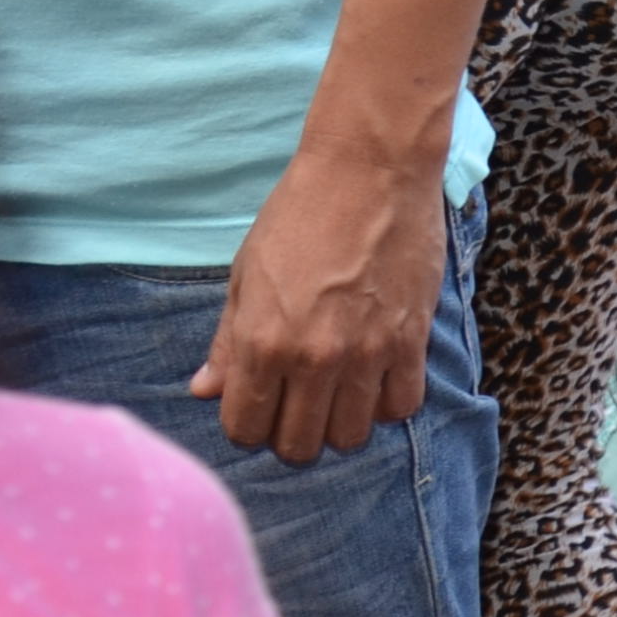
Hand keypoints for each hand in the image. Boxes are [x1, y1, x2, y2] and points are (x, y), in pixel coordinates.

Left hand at [194, 142, 444, 465]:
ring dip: (338, 424)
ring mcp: (367, 353)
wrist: (370, 171)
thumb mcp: (246, 274)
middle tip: (295, 406)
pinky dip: (384, 404)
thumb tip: (204, 391)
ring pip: (351, 436)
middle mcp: (313, 358)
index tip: (255, 408)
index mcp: (261, 341)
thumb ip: (226, 342)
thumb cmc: (299, 214)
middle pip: (300, 445)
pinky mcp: (411, 341)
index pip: (246, 428)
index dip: (246, 425)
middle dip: (290, 435)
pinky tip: (373, 380)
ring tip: (336, 395)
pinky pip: (401, 406)